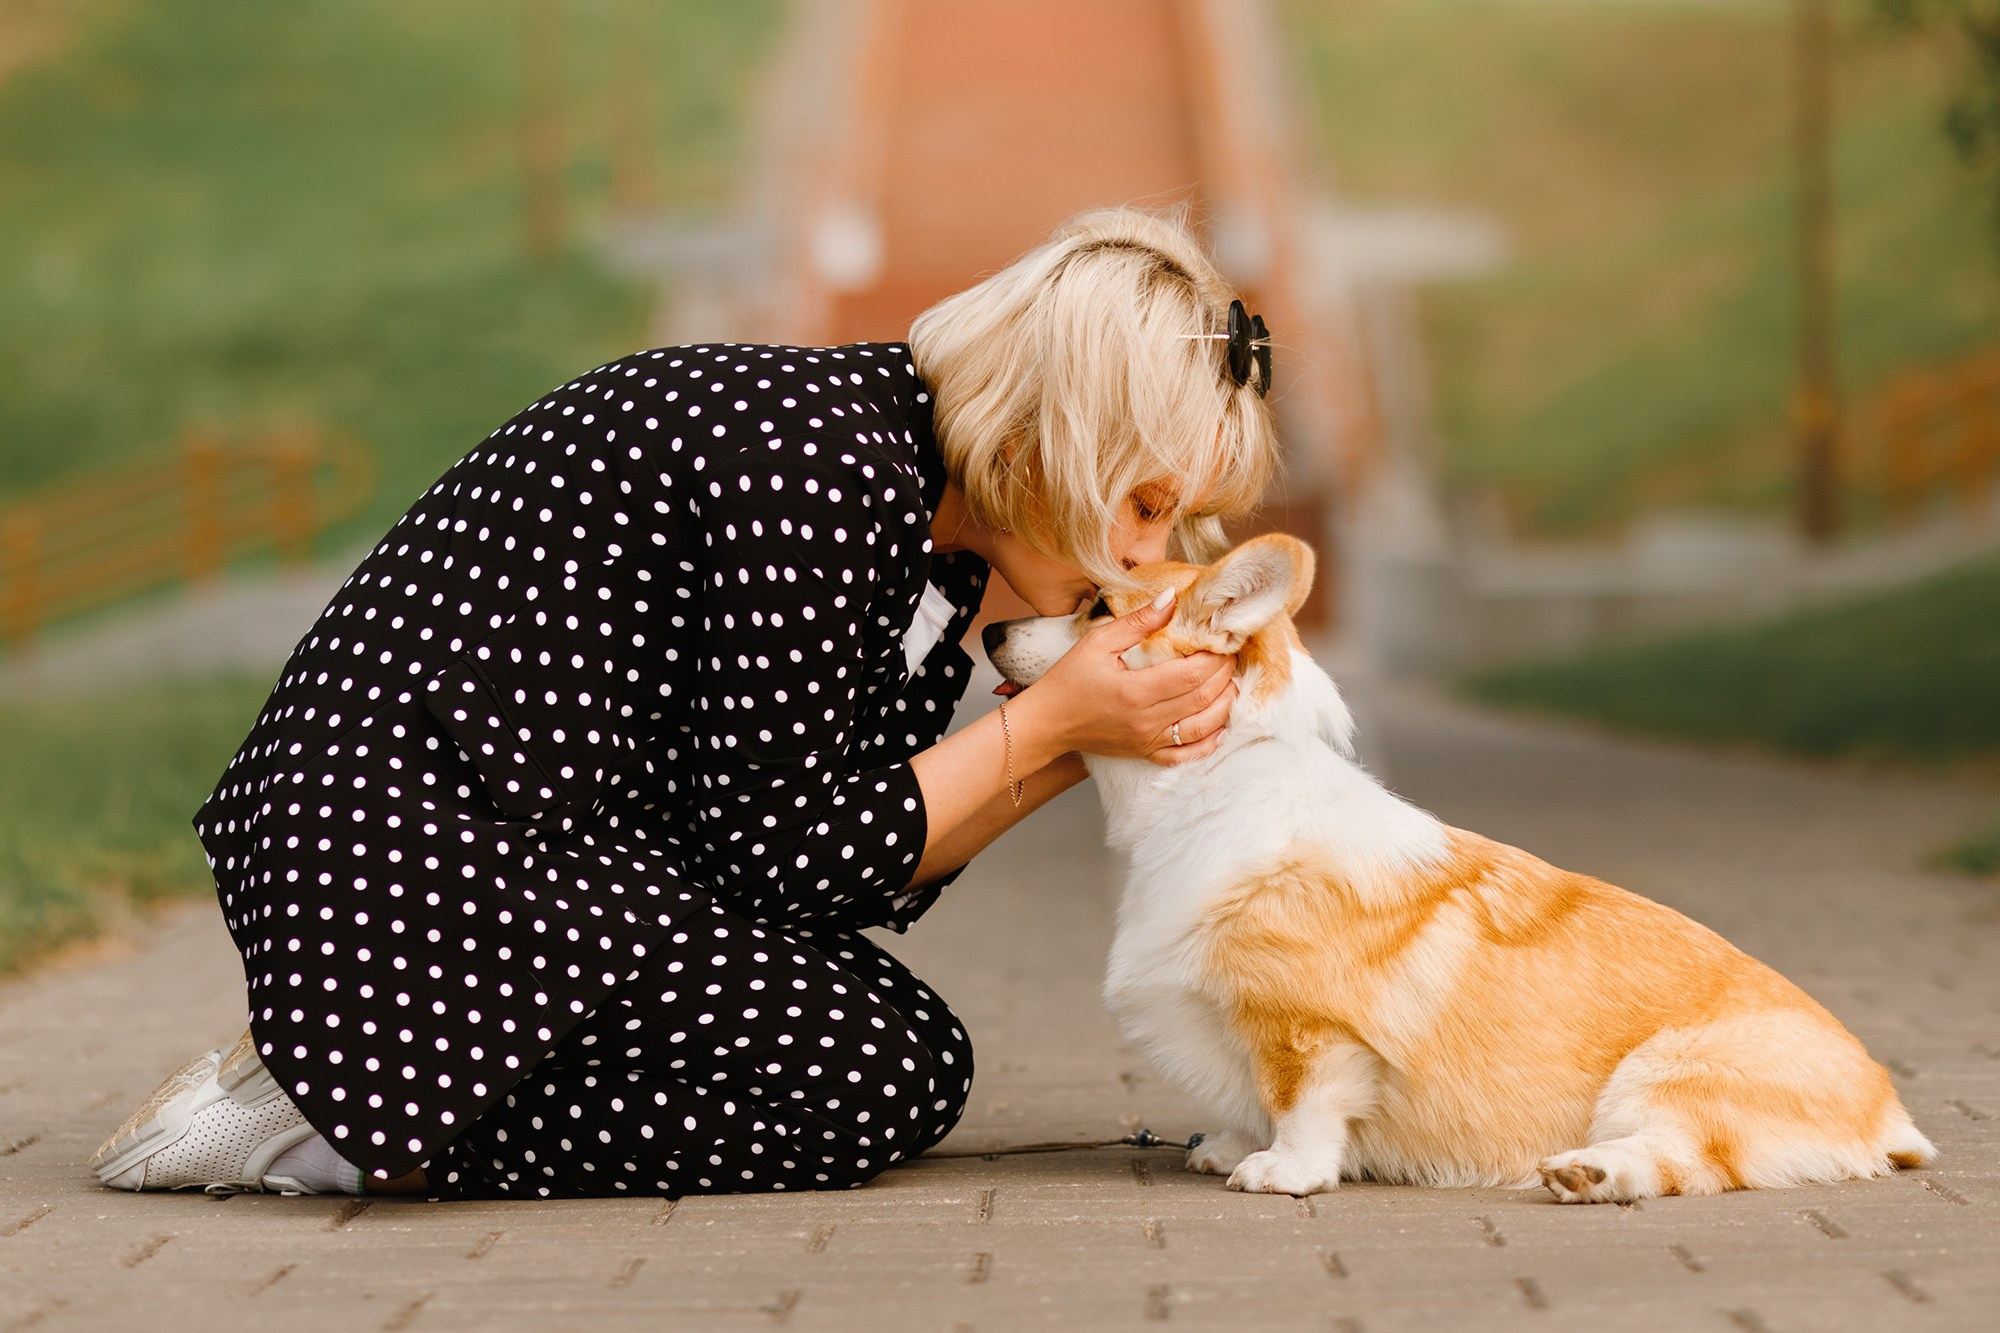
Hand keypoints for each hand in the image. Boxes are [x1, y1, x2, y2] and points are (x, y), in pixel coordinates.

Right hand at [1008, 591, 1236, 768]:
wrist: (1047, 723)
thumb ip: (1138, 621)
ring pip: (1202, 728)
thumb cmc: (1068, 680)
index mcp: (1135, 691)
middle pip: (1203, 698)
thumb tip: (1171, 598)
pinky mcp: (1145, 753)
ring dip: (1224, 706)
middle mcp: (1146, 720)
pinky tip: (1220, 727)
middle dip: (1224, 676)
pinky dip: (1209, 743)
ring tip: (1232, 684)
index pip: (1192, 675)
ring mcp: (1147, 740)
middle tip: (1231, 656)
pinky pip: (1185, 755)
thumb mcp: (1098, 642)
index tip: (1223, 641)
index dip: (1215, 658)